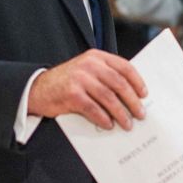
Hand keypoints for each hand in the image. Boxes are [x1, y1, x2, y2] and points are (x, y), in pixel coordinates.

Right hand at [28, 50, 147, 130]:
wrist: (38, 88)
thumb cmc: (67, 82)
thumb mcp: (87, 71)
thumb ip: (106, 76)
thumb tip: (132, 95)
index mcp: (96, 57)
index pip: (124, 66)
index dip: (137, 81)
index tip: (144, 95)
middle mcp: (89, 65)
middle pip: (119, 83)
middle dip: (132, 101)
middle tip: (140, 114)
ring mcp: (79, 79)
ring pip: (108, 97)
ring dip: (120, 113)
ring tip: (128, 124)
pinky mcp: (71, 94)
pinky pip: (93, 108)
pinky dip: (103, 118)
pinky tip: (109, 125)